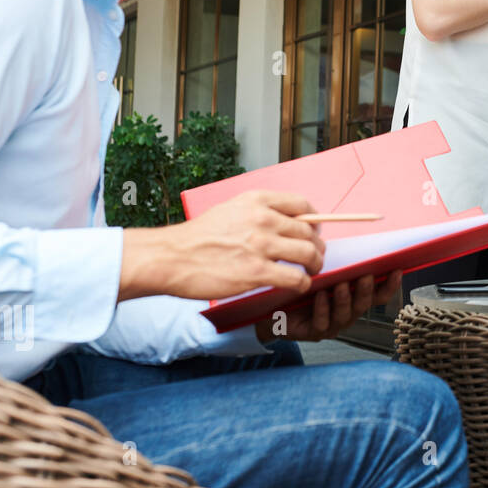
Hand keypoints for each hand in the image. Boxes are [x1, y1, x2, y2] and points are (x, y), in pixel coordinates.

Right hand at [120, 190, 324, 301]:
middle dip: (317, 247)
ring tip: (310, 272)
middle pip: (310, 232)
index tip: (313, 231)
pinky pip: (296, 278)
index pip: (303, 204)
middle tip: (315, 257)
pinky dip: (303, 284)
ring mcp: (261, 245)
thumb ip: (260, 212)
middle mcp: (263, 219)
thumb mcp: (231, 209)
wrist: (170, 257)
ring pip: (309, 254)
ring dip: (315, 265)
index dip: (314, 220)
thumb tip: (288, 220)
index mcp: (257, 201)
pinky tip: (297, 286)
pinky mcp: (257, 272)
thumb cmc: (198, 237)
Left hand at [254, 270, 401, 343]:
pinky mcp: (313, 333)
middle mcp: (346, 314)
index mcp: (353, 299)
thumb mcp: (325, 273)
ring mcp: (331, 325)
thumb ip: (340, 263)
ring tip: (341, 285)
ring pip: (345, 315)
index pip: (378, 294)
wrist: (273, 308)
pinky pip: (322, 322)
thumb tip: (356, 243)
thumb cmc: (302, 287)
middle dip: (366, 290)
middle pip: (364, 305)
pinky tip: (319, 296)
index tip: (397, 270)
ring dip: (345, 299)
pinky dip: (322, 308)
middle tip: (365, 276)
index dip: (390, 285)